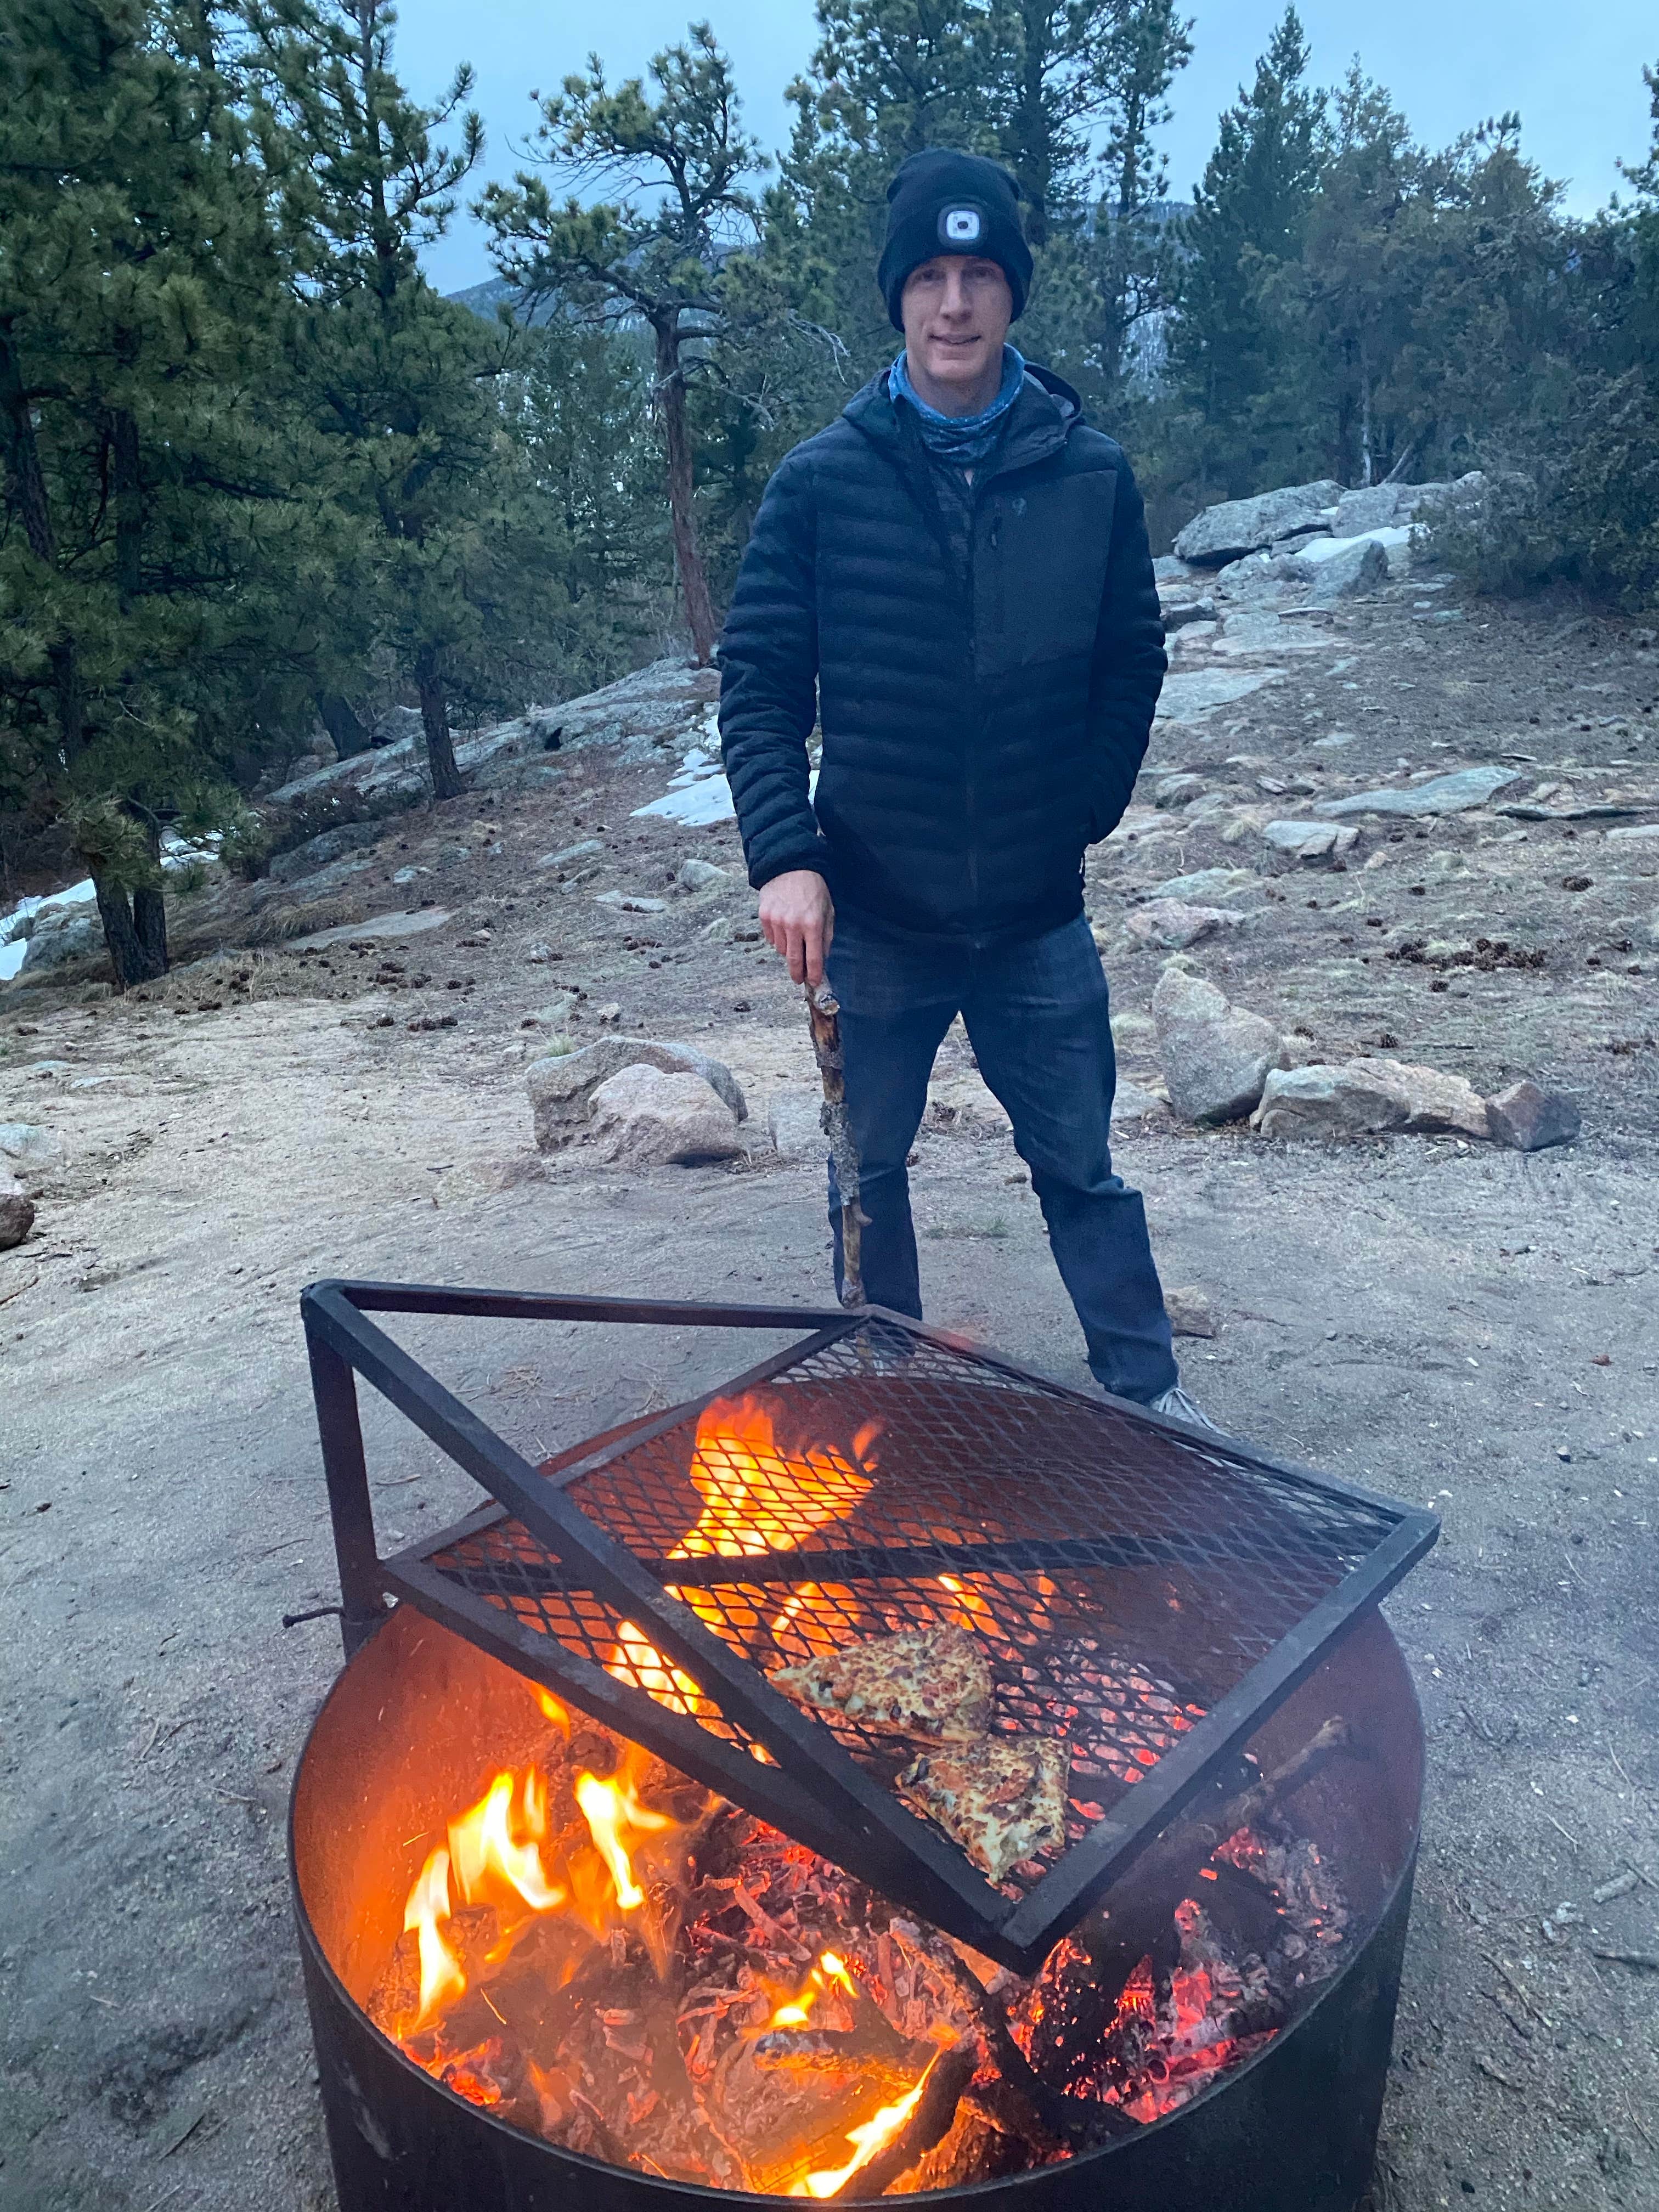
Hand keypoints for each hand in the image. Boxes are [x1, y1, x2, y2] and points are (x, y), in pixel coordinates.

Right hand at [758, 869, 834, 986]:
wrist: (790, 866)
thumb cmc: (813, 888)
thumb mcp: (828, 909)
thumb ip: (826, 935)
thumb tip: (822, 957)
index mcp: (812, 924)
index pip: (813, 958)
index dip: (813, 974)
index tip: (813, 982)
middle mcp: (793, 925)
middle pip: (793, 960)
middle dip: (797, 973)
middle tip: (799, 979)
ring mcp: (776, 921)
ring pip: (780, 950)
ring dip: (788, 950)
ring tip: (794, 939)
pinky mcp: (764, 916)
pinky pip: (771, 938)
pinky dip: (778, 939)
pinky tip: (784, 928)